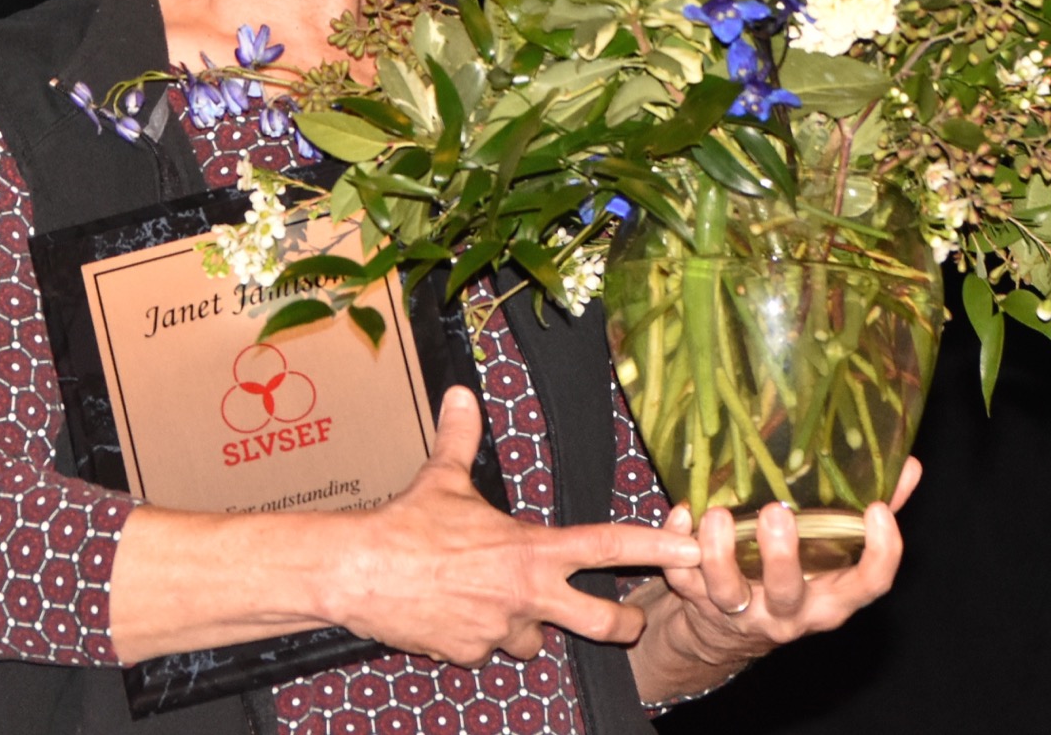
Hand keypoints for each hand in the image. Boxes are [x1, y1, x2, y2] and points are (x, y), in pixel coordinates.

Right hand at [327, 387, 704, 665]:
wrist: (359, 573)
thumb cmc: (406, 524)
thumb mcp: (442, 477)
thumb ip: (461, 437)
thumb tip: (460, 395)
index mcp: (531, 548)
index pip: (608, 545)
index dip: (655, 548)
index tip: (691, 550)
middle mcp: (527, 594)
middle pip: (602, 622)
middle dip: (622, 624)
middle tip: (629, 620)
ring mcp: (501, 630)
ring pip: (535, 639)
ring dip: (528, 626)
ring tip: (499, 602)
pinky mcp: (472, 654)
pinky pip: (488, 650)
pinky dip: (479, 636)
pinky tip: (455, 613)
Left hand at [627, 456, 921, 699]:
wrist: (727, 632)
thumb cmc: (795, 576)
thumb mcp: (835, 553)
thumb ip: (874, 512)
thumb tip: (909, 465)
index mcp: (830, 596)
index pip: (869, 585)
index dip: (880, 553)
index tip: (876, 511)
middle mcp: (789, 611)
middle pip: (789, 593)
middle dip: (782, 557)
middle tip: (776, 514)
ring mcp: (741, 611)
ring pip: (728, 592)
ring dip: (718, 552)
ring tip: (716, 513)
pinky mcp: (699, 604)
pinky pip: (683, 579)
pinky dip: (677, 546)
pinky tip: (681, 512)